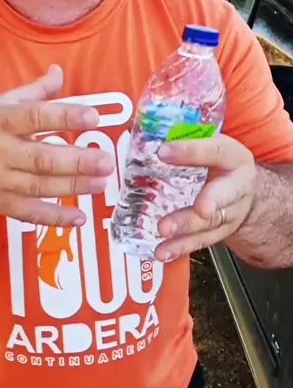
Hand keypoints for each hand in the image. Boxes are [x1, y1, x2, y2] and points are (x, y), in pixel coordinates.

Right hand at [0, 65, 113, 226]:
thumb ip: (32, 91)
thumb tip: (59, 72)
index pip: (35, 116)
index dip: (64, 117)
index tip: (92, 116)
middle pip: (41, 158)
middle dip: (76, 161)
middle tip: (106, 160)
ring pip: (39, 186)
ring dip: (72, 186)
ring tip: (100, 182)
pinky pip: (29, 212)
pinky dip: (54, 217)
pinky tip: (78, 217)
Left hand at [154, 134, 256, 260]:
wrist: (243, 189)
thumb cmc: (218, 162)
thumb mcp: (210, 144)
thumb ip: (184, 141)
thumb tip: (143, 135)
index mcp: (233, 157)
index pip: (215, 151)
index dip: (191, 151)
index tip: (163, 152)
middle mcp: (237, 187)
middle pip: (224, 195)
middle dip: (210, 201)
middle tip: (199, 207)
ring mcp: (229, 214)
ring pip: (210, 223)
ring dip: (186, 229)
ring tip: (164, 231)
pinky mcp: (218, 233)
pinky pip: (199, 242)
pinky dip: (180, 248)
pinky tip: (162, 252)